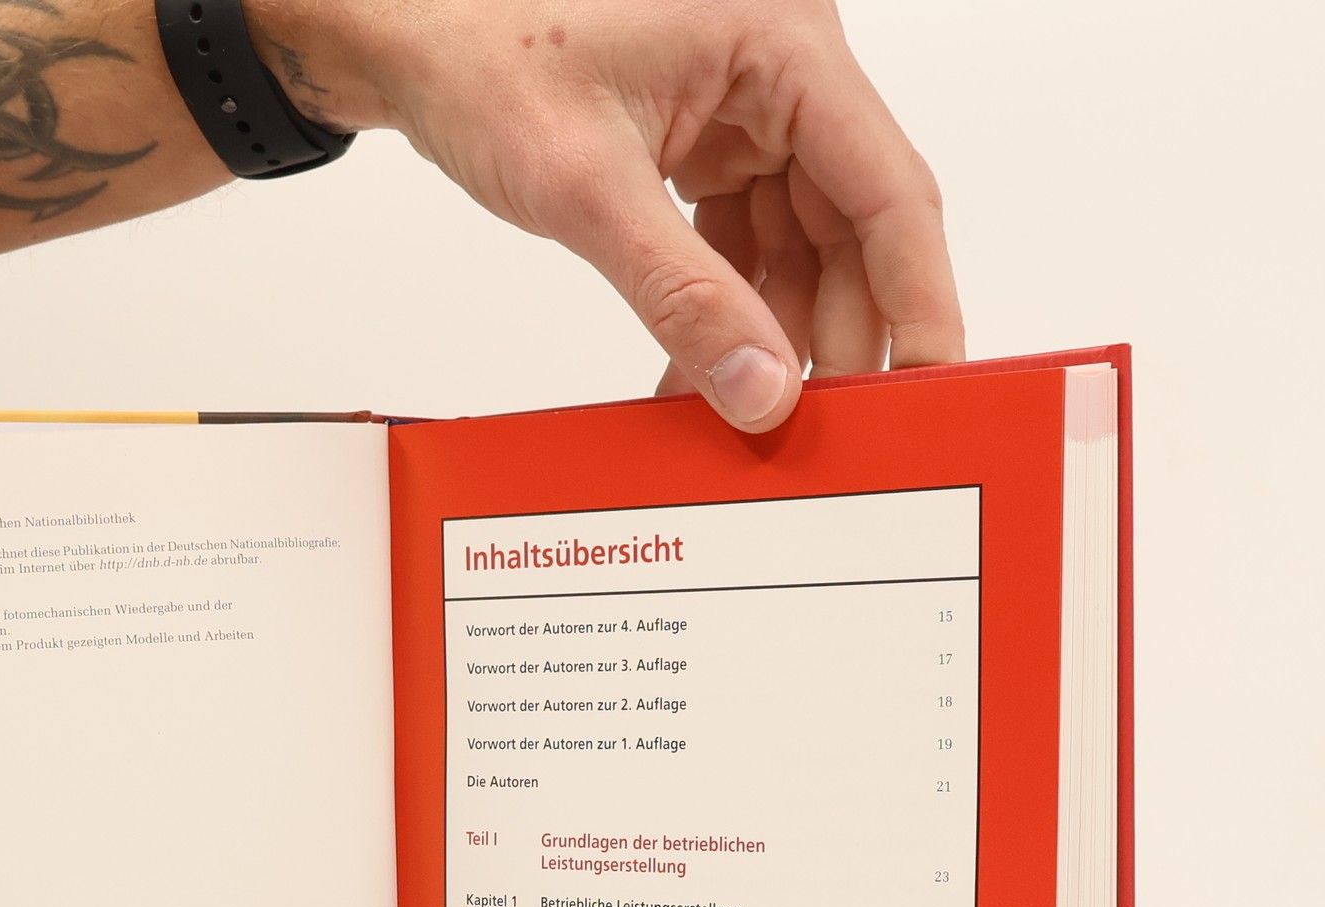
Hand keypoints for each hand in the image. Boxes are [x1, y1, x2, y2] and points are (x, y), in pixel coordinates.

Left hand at [253, 0, 963, 428]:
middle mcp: (780, 69)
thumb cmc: (482, 51)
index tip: (935, 383)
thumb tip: (761, 389)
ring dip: (773, 334)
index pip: (887, 188)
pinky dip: (723, 309)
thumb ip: (682, 296)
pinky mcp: (702, 145)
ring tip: (750, 419)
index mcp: (781, 43)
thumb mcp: (586, 187)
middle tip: (827, 432)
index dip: (919, 297)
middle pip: (850, 225)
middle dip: (836, 333)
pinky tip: (701, 376)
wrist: (405, 32)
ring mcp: (743, 109)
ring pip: (797, 244)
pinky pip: (741, 242)